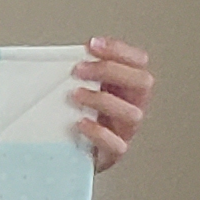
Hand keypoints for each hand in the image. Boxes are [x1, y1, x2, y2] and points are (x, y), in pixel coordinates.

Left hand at [72, 37, 153, 171]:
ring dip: (103, 100)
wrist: (69, 155)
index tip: (92, 44)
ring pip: (132, 113)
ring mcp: (126, 131)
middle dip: (111, 71)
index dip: (120, 50)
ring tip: (75, 95)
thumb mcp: (80, 91)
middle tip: (78, 70)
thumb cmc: (75, 118)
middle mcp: (132, 106)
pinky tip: (80, 123)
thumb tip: (57, 58)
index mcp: (127, 88)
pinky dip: (99, 132)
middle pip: (142, 82)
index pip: (138, 62)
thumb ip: (78, 76)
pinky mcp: (114, 153)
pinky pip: (117, 144)